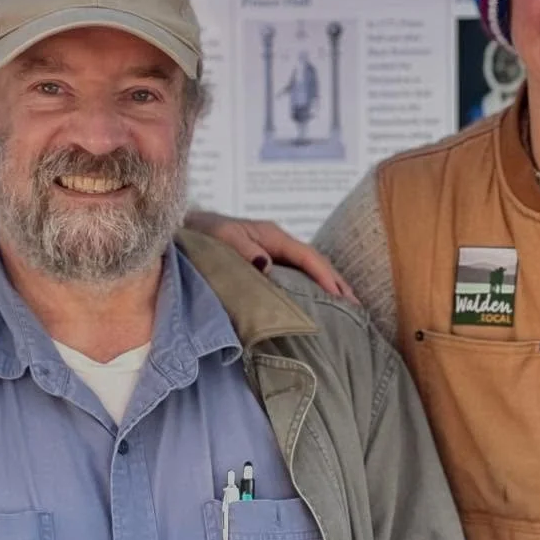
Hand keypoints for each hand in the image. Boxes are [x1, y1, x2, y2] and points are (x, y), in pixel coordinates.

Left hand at [185, 210, 357, 302]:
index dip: (326, 277)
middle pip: (315, 263)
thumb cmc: (201, 232)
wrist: (183, 229)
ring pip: (307, 271)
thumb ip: (242, 249)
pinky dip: (309, 289)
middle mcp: (276, 243)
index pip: (308, 257)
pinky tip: (316, 304)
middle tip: (356, 309)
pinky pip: (293, 276)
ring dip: (327, 288)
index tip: (341, 298)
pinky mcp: (264, 264)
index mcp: (271, 235)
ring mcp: (272, 253)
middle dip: (337, 284)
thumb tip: (266, 265)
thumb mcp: (220, 237)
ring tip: (345, 310)